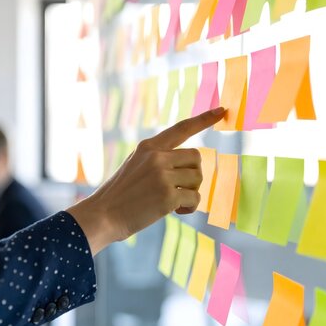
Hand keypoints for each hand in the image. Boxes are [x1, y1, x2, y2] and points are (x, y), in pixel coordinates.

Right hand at [67, 107, 224, 254]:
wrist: (102, 215)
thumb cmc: (119, 196)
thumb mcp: (135, 166)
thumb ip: (158, 161)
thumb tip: (190, 168)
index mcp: (148, 147)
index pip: (181, 128)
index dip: (204, 119)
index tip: (222, 110)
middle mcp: (157, 157)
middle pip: (196, 157)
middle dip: (193, 175)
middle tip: (179, 188)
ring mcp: (162, 175)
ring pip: (197, 178)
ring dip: (191, 192)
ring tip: (172, 202)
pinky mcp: (168, 195)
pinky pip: (195, 198)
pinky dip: (189, 208)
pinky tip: (174, 211)